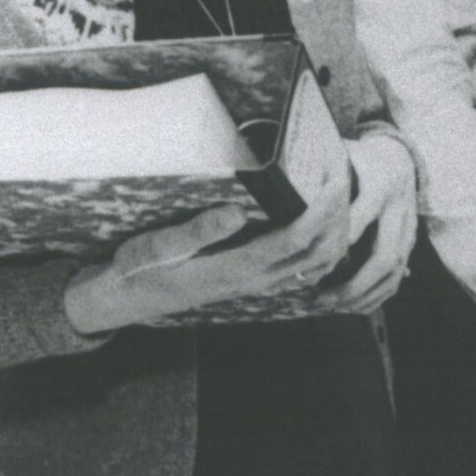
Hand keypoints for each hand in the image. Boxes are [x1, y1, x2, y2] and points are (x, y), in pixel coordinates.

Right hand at [63, 132, 351, 333]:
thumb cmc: (138, 267)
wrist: (129, 300)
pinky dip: (325, 241)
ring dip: (337, 229)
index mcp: (234, 269)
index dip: (321, 211)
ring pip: (317, 263)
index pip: (294, 241)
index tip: (334, 180)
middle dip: (339, 215)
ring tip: (342, 189)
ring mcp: (260, 284)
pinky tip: (326, 217)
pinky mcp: (258, 281)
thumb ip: (193, 232)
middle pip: (318, 252)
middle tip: (346, 174)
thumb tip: (234, 213)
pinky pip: (305, 266)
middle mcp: (255, 281)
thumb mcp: (153, 248)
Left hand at [315, 133, 417, 314]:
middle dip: (354, 282)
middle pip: (384, 255)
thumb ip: (319, 170)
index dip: (343, 237)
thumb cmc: (360, 158)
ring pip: (393, 272)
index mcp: (381, 184)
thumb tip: (280, 180)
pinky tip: (354, 307)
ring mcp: (408, 229)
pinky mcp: (410, 242)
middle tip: (323, 297)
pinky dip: (377, 296)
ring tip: (335, 306)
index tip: (316, 259)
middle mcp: (399, 209)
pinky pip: (397, 276)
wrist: (398, 158)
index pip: (364, 213)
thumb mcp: (343, 155)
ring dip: (364, 294)